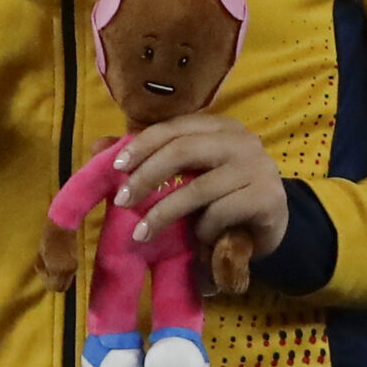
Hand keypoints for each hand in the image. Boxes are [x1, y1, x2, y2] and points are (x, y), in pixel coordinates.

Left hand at [37, 223, 79, 291]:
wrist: (63, 226)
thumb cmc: (48, 237)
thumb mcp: (40, 253)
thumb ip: (42, 267)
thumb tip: (44, 275)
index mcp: (57, 268)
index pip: (54, 287)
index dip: (47, 283)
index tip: (43, 273)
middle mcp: (68, 270)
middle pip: (62, 287)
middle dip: (54, 283)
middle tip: (47, 271)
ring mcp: (74, 266)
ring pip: (67, 281)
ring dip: (59, 277)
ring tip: (53, 265)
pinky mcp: (77, 262)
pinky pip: (70, 274)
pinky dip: (64, 272)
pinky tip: (59, 262)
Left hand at [121, 114, 288, 273]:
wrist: (268, 227)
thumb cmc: (220, 195)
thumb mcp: (185, 174)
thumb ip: (148, 157)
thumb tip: (98, 146)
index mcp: (219, 126)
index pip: (174, 127)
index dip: (142, 145)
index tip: (116, 167)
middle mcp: (242, 140)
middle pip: (183, 150)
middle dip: (147, 176)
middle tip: (123, 202)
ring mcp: (258, 168)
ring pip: (199, 187)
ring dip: (164, 213)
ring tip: (141, 233)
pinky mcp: (267, 198)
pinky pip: (221, 212)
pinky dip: (202, 229)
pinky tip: (199, 240)